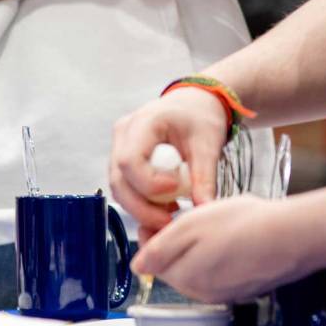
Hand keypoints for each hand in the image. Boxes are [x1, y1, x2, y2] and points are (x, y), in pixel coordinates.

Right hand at [108, 87, 228, 230]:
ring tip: (171, 214)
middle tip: (169, 221)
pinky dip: (141, 202)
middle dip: (141, 207)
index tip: (176, 190)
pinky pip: (125, 186)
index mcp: (142, 122)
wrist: (193, 104)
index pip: (129, 160)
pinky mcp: (123, 159)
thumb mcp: (208, 145)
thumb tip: (204, 211)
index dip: (148, 183)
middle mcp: (123, 134)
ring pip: (118, 187)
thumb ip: (205, 177)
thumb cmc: (201, 119)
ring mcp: (119, 146)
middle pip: (118, 179)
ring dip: (140, 208)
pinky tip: (166, 205)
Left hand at [131, 195, 307, 302]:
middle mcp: (203, 294)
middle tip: (189, 218)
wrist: (294, 236)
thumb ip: (158, 251)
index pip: (151, 261)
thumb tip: (137, 268)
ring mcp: (226, 293)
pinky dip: (220, 257)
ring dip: (198, 250)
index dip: (152, 235)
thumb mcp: (188, 228)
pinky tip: (233, 239)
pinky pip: (221, 272)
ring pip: (198, 269)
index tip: (160, 217)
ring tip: (213, 226)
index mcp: (184, 279)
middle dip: (176, 244)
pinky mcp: (246, 288)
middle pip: (174, 267)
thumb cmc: (243, 225)